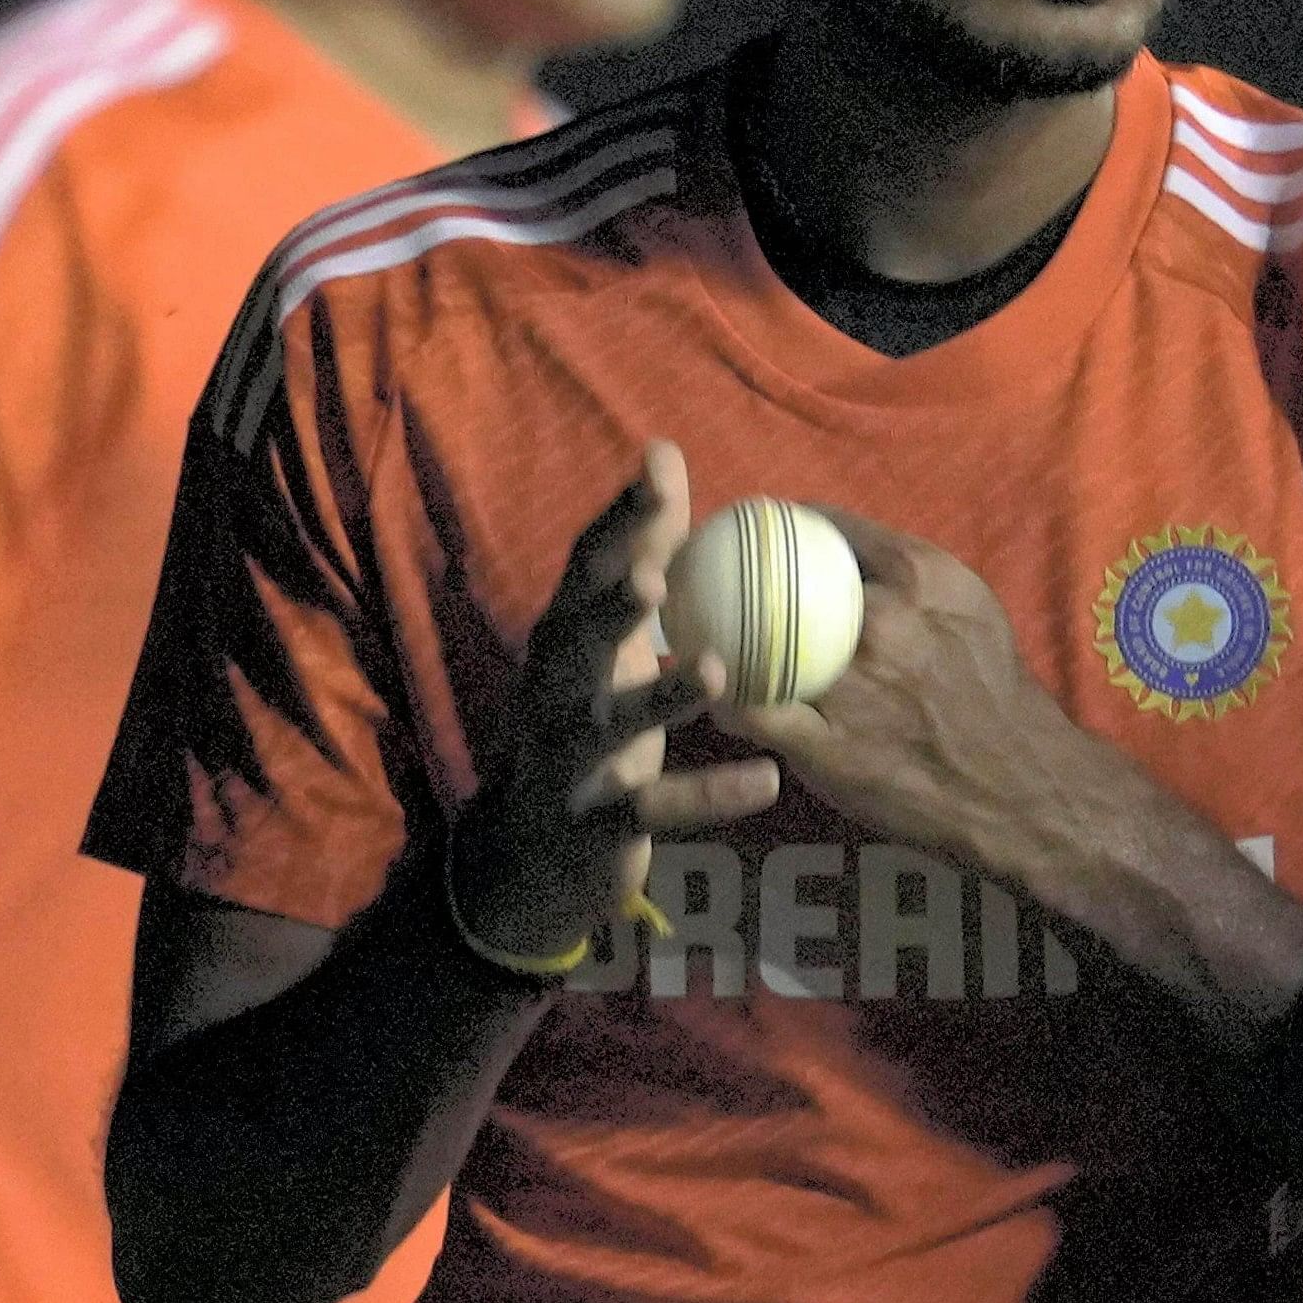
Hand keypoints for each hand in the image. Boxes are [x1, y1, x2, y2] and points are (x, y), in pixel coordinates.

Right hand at [447, 441, 782, 961]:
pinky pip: (657, 811)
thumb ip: (640, 550)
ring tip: (716, 668)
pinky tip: (769, 781)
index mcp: (564, 638)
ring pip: (611, 726)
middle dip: (609, 608)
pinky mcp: (598, 824)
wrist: (534, 850)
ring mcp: (570, 761)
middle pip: (575, 640)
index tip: (660, 468)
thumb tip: (665, 451)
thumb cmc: (588, 713)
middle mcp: (556, 692)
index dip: (619, 519)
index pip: (583, 567)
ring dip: (660, 698)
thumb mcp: (607, 635)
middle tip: (652, 577)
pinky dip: (709, 796)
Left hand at [715, 507, 1090, 872]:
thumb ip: (914, 577)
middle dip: (734, 567)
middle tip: (707, 568)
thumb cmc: (997, 693)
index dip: (783, 521)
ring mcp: (853, 687)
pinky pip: (756, 714)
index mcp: (921, 577)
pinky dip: (726, 698)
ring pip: (757, 645)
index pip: (828, 526)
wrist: (1019, 784)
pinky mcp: (830, 748)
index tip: (758, 526)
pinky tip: (711, 691)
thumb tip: (856, 553)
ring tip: (691, 622)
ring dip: (719, 633)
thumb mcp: (972, 609)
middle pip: (780, 579)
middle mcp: (883, 622)